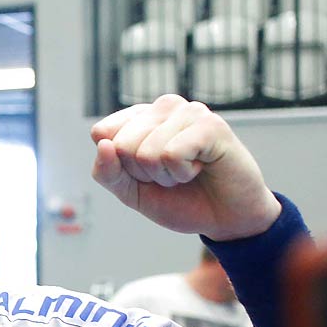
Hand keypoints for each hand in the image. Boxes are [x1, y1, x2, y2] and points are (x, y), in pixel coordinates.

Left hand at [90, 95, 281, 239]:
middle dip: (143, 173)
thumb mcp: (131, 192)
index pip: (101, 133)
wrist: (225, 219)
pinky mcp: (210, 125)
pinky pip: (171, 155)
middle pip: (121, 144)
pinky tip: (202, 167)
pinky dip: (183, 173)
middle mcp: (164, 107)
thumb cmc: (181, 200)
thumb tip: (102, 144)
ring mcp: (188, 112)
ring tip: (189, 171)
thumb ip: (107, 172)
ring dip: (166, 176)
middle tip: (172, 174)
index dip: (120, 166)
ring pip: (146, 152)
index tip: (147, 172)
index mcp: (141, 116)